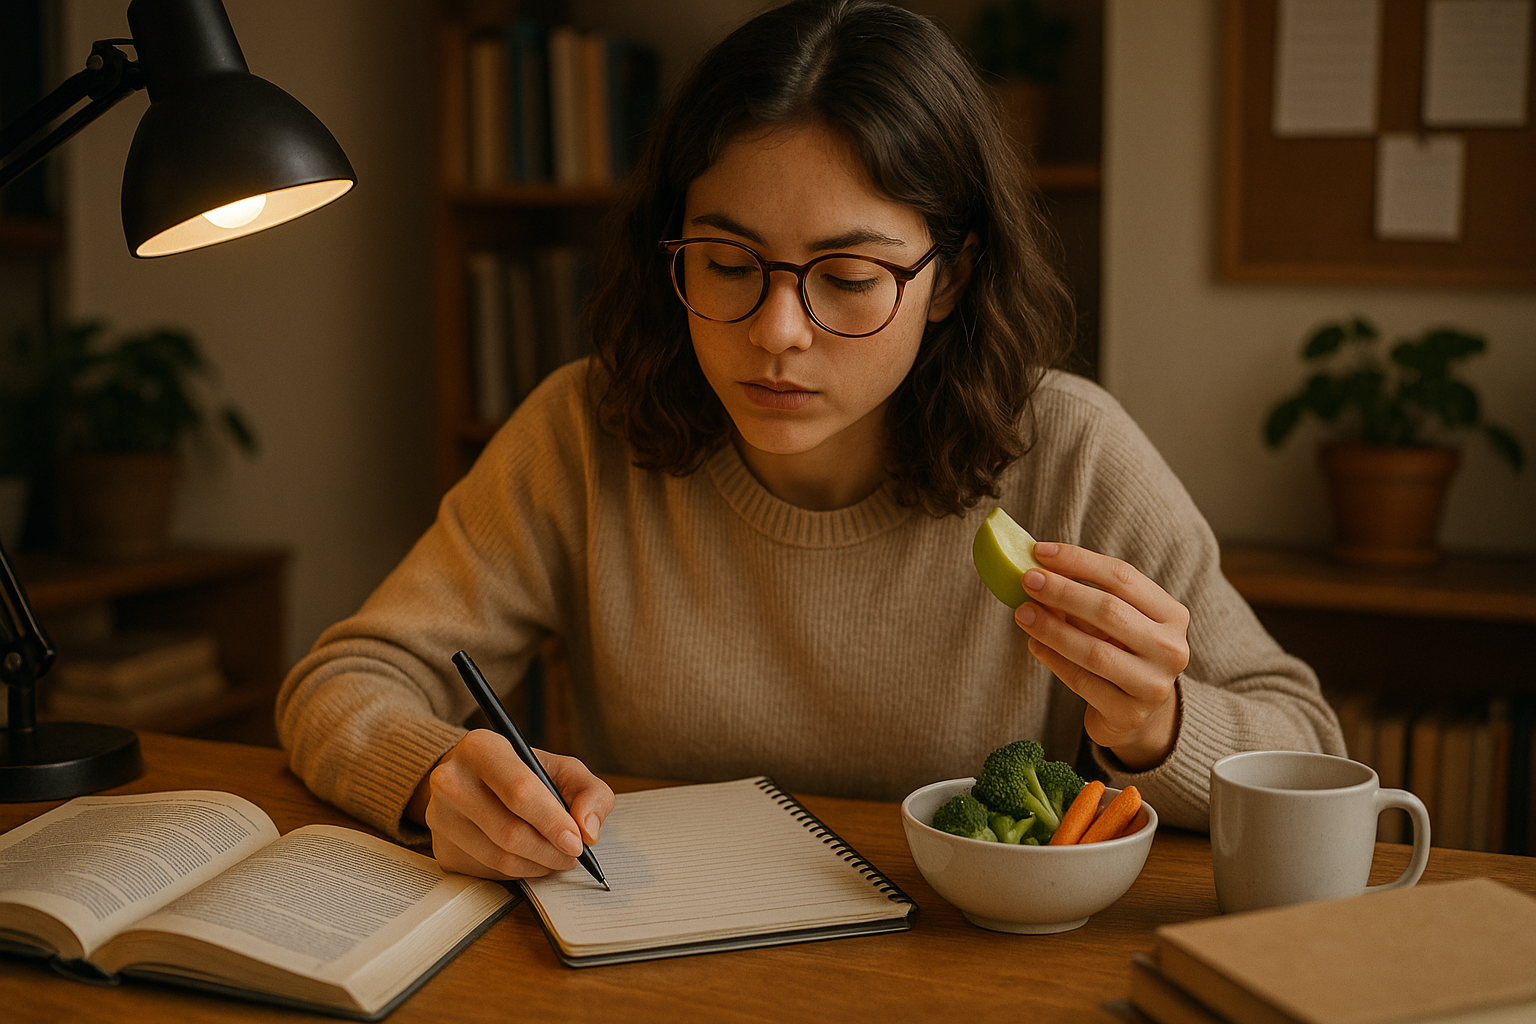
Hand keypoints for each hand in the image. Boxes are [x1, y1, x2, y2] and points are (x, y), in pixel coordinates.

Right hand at [407, 729, 613, 879]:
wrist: (476, 782)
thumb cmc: (524, 774)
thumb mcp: (562, 768)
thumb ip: (589, 792)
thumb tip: (588, 830)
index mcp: (481, 749)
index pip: (519, 792)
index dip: (552, 822)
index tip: (576, 842)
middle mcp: (450, 781)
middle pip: (509, 832)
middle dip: (550, 851)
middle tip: (572, 855)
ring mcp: (440, 817)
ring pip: (498, 858)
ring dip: (537, 866)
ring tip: (556, 857)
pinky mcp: (442, 848)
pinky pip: (487, 872)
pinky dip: (518, 872)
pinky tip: (529, 858)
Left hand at [1012, 542, 1188, 770]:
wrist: (1139, 714)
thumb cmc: (1121, 653)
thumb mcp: (1115, 621)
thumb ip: (1085, 596)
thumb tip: (1037, 568)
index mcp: (1172, 615)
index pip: (1122, 577)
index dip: (1079, 561)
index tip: (1039, 551)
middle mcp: (1171, 648)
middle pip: (1109, 610)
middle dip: (1062, 591)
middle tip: (1027, 580)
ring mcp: (1153, 685)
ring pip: (1094, 651)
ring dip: (1051, 628)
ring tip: (1023, 613)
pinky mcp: (1130, 714)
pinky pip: (1083, 681)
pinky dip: (1054, 659)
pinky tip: (1034, 644)